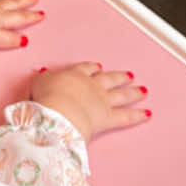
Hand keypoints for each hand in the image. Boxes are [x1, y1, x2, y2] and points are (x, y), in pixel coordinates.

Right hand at [31, 62, 150, 141]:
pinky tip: (147, 113)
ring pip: (121, 94)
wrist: (58, 113)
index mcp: (74, 75)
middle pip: (108, 78)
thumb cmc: (47, 98)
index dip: (92, 68)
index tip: (97, 67)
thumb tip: (44, 74)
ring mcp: (102, 101)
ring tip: (142, 90)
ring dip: (133, 92)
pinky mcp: (108, 117)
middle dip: (118, 77)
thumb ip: (44, 78)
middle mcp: (92, 86)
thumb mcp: (38, 83)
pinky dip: (137, 115)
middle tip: (129, 75)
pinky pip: (125, 116)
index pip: (85, 69)